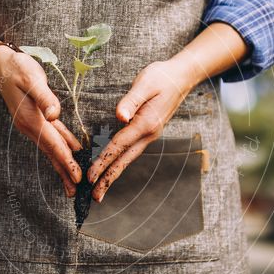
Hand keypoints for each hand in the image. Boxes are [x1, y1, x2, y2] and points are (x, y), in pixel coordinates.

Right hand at [0, 46, 82, 195]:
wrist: (2, 65)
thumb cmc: (19, 69)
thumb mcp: (32, 79)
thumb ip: (45, 97)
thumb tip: (54, 115)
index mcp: (32, 120)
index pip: (53, 145)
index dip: (66, 161)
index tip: (77, 178)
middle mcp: (32, 127)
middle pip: (52, 153)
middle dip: (64, 172)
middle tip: (75, 193)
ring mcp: (33, 125)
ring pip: (52, 148)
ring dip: (63, 164)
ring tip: (73, 182)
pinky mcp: (36, 120)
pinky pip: (52, 138)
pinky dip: (62, 148)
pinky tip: (72, 154)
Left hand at [86, 60, 194, 201]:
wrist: (182, 76)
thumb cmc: (162, 76)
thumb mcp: (145, 83)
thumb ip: (131, 100)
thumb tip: (120, 116)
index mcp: (146, 123)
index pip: (119, 146)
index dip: (103, 161)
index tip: (91, 176)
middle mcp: (149, 134)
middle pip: (124, 160)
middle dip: (108, 179)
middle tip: (95, 197)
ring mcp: (150, 135)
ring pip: (128, 158)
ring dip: (113, 174)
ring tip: (101, 190)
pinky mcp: (148, 131)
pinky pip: (131, 151)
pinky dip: (120, 162)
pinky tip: (112, 168)